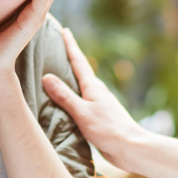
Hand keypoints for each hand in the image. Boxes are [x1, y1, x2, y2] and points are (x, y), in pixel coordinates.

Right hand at [41, 26, 145, 170]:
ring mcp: (99, 104)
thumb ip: (65, 96)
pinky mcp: (99, 117)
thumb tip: (47, 77)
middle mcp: (97, 92)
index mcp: (93, 87)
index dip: (70, 45)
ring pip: (81, 86)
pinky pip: (81, 100)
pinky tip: (67, 101)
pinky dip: (72, 95)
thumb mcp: (82, 112)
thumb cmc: (108, 129)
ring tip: (58, 72)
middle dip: (69, 58)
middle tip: (58, 45)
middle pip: (80, 70)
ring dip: (70, 78)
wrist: (131, 148)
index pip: (79, 61)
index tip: (64, 29)